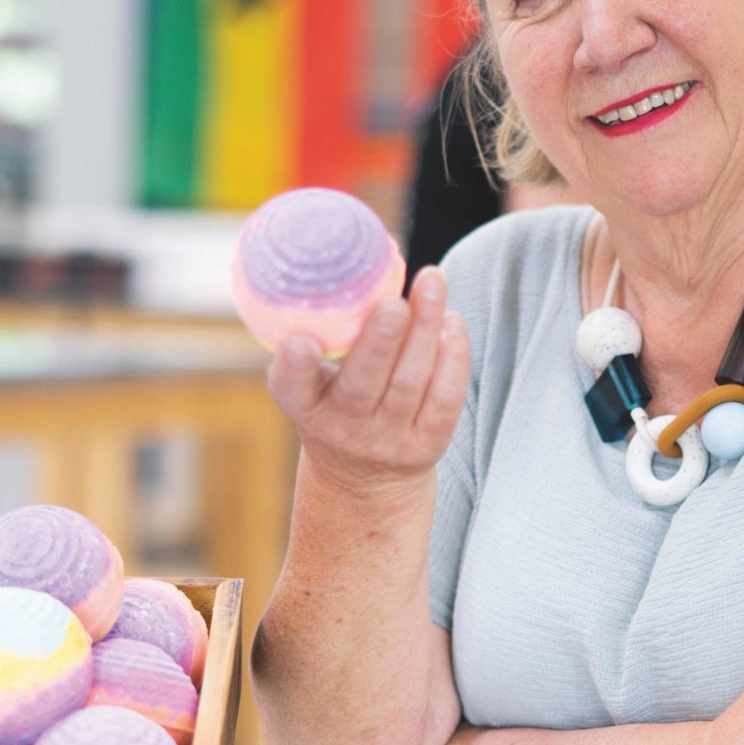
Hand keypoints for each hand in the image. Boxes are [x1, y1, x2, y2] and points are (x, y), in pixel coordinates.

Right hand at [268, 266, 468, 491]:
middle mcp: (343, 427)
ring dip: (425, 329)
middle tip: (393, 303)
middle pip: (363, 384)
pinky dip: (452, 358)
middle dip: (380, 341)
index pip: (291, 389)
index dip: (294, 366)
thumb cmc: (336, 405)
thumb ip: (325, 341)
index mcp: (305, 407)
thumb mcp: (313, 385)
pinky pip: (444, 399)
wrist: (363, 479)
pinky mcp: (427, 446)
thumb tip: (360, 265)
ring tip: (433, 282)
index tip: (301, 341)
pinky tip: (451, 322)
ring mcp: (387, 440)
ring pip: (411, 382)